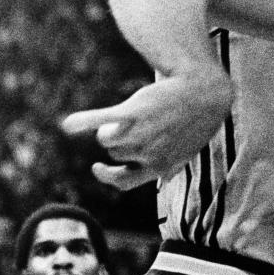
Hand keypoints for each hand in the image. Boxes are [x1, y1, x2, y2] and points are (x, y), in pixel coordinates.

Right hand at [62, 69, 231, 190]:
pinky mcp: (132, 112)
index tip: (98, 166)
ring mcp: (138, 134)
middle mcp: (146, 154)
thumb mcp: (185, 150)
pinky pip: (100, 121)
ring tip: (135, 111)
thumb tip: (162, 182)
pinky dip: (83, 122)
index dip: (108, 176)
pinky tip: (69, 124)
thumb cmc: (196, 121)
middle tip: (139, 120)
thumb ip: (170, 168)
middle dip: (119, 138)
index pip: (123, 182)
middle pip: (114, 152)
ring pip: (106, 138)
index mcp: (158, 167)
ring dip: (111, 126)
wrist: (204, 91)